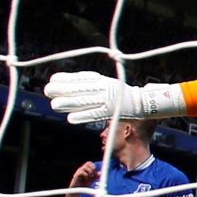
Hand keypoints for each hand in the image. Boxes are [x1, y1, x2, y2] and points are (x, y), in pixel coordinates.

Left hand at [45, 71, 186, 124]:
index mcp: (106, 81)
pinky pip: (95, 115)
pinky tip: (70, 118)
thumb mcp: (112, 86)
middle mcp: (106, 89)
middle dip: (63, 89)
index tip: (53, 78)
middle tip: (48, 89)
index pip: (83, 78)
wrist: (149, 103)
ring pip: (85, 101)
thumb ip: (99, 86)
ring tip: (54, 104)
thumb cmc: (129, 96)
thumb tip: (80, 83)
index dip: (68, 78)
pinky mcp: (112, 112)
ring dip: (69, 103)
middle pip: (81, 89)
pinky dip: (83, 117)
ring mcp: (109, 101)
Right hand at [70, 161, 97, 188]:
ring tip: (90, 177)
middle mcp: (81, 169)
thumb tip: (101, 173)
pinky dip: (86, 175)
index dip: (93, 166)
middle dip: (92, 169)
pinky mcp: (76, 175)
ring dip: (90, 172)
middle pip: (88, 163)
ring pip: (85, 167)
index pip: (89, 163)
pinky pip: (82, 172)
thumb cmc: (84, 184)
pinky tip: (86, 179)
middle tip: (93, 175)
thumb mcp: (92, 180)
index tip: (95, 172)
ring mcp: (78, 171)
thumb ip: (96, 176)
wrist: (78, 190)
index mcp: (85, 169)